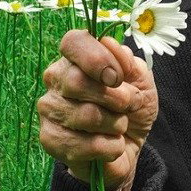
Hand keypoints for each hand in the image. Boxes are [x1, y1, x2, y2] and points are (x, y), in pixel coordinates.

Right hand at [38, 30, 159, 190]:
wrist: (128, 147)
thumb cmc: (131, 109)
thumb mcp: (141, 82)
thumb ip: (129, 62)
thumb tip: (109, 44)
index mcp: (75, 59)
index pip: (73, 42)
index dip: (98, 58)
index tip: (118, 78)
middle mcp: (56, 80)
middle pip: (77, 81)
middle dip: (116, 97)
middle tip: (128, 106)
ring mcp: (49, 110)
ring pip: (86, 115)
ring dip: (116, 124)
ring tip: (118, 127)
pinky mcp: (50, 139)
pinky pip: (85, 145)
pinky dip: (110, 147)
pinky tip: (111, 146)